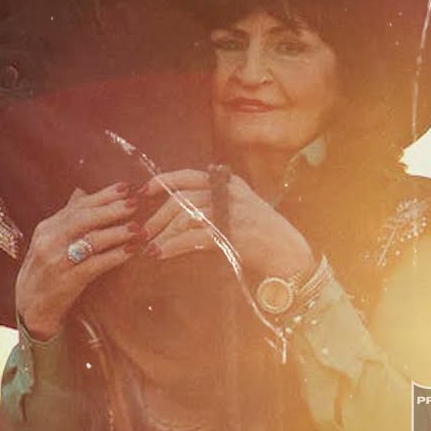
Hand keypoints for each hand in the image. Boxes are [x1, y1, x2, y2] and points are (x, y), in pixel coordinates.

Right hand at [16, 182, 145, 340]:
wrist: (30, 308)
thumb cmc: (46, 272)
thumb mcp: (50, 242)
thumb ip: (67, 218)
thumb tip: (82, 192)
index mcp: (47, 228)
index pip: (77, 206)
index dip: (103, 196)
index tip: (126, 188)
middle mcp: (49, 241)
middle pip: (83, 219)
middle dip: (111, 209)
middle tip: (135, 203)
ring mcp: (56, 261)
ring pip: (90, 240)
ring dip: (117, 233)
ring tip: (138, 228)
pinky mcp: (66, 282)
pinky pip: (94, 265)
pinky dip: (114, 256)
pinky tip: (131, 251)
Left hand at [138, 169, 314, 279]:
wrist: (288, 253)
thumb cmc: (261, 234)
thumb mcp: (239, 207)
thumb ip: (213, 201)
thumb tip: (175, 210)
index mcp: (228, 183)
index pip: (187, 175)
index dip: (161, 182)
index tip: (142, 193)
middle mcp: (228, 193)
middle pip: (180, 199)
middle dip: (157, 217)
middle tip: (142, 233)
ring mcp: (230, 212)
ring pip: (184, 217)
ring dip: (162, 234)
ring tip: (149, 247)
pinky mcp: (230, 234)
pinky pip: (192, 237)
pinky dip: (173, 246)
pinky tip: (161, 254)